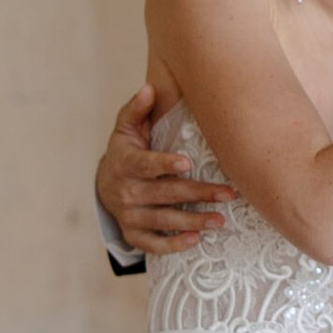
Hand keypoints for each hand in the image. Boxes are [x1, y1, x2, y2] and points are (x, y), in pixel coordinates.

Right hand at [97, 84, 235, 254]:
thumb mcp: (126, 128)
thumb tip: (149, 88)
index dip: (164, 164)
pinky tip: (196, 239)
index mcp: (125, 164)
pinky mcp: (134, 234)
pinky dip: (173, 245)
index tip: (187, 164)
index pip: (145, 165)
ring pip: (163, 220)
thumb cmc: (126, 151)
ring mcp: (129, 215)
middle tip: (228, 193)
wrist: (105, 185)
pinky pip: (153, 244)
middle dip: (198, 194)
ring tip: (220, 220)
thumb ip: (137, 110)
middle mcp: (126, 192)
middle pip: (165, 194)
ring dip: (193, 221)